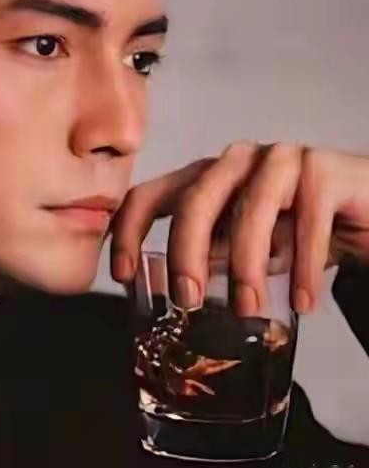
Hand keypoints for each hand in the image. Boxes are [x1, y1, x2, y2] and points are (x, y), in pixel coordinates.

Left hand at [109, 142, 368, 314]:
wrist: (367, 210)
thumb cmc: (300, 226)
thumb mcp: (248, 245)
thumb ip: (214, 255)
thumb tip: (177, 285)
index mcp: (207, 177)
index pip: (151, 194)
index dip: (128, 231)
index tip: (123, 274)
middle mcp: (236, 161)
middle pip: (195, 200)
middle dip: (185, 253)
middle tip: (189, 300)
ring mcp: (280, 159)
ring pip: (251, 210)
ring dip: (247, 265)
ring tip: (250, 308)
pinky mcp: (324, 170)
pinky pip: (308, 221)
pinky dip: (304, 267)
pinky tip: (304, 301)